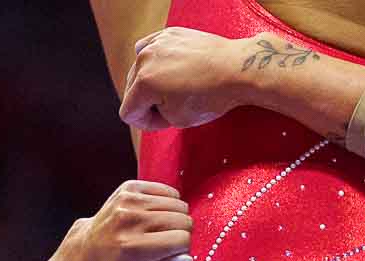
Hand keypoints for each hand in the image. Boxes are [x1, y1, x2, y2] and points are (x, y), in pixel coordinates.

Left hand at [53, 181, 195, 260]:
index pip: (182, 240)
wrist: (86, 251)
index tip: (170, 256)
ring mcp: (127, 201)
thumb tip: (186, 257)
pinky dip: (168, 204)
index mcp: (131, 248)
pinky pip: (169, 192)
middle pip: (183, 220)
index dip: (182, 251)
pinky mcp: (128, 188)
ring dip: (175, 219)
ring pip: (179, 204)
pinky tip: (155, 216)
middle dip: (181, 234)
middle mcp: (128, 219)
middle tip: (164, 244)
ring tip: (158, 231)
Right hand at [119, 27, 250, 131]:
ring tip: (177, 88)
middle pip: (131, 89)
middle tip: (173, 107)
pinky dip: (157, 62)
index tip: (166, 121)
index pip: (128, 112)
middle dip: (148, 102)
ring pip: (140, 69)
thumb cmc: (212, 96)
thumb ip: (156, 116)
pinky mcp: (168, 34)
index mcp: (145, 82)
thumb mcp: (179, 120)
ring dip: (153, 82)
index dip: (147, 123)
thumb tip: (151, 106)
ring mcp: (156, 43)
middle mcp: (144, 58)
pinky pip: (150, 49)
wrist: (236, 69)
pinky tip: (171, 69)